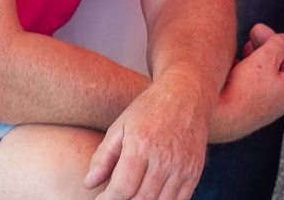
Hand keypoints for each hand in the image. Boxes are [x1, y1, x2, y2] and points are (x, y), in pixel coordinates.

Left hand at [83, 72, 212, 199]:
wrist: (187, 94)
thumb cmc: (149, 109)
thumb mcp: (120, 126)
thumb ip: (103, 157)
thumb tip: (88, 184)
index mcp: (141, 146)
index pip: (121, 189)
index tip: (101, 199)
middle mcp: (165, 158)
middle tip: (115, 196)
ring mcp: (183, 166)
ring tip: (132, 194)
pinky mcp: (195, 171)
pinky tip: (151, 194)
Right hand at [210, 23, 283, 142]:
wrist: (213, 120)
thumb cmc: (241, 91)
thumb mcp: (265, 59)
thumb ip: (278, 44)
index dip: (272, 39)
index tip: (255, 30)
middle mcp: (278, 103)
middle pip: (274, 66)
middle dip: (260, 49)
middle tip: (248, 38)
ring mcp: (259, 110)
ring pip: (257, 77)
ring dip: (249, 62)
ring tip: (238, 56)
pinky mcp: (241, 114)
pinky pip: (244, 89)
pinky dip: (238, 76)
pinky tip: (229, 72)